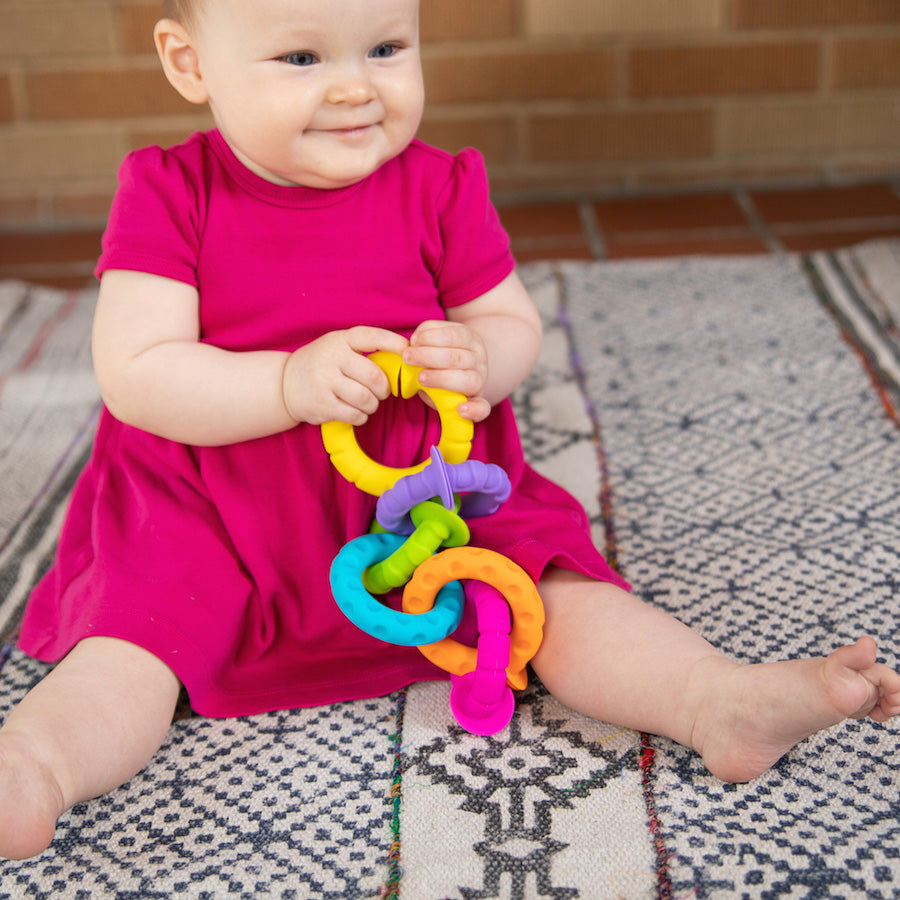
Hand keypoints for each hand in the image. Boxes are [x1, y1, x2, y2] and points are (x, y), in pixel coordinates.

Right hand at [282, 326, 408, 424]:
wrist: (284, 384)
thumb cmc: (321, 364)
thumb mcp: (337, 347)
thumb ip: (363, 350)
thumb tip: (404, 356)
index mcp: (339, 340)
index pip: (371, 336)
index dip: (393, 342)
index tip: (407, 350)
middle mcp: (331, 359)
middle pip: (374, 377)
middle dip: (384, 388)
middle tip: (381, 392)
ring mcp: (324, 382)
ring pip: (366, 398)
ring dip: (373, 405)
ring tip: (368, 403)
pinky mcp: (322, 405)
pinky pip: (354, 415)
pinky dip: (361, 416)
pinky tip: (357, 412)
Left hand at [402, 320, 490, 421]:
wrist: (464, 371)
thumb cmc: (442, 355)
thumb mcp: (437, 340)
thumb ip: (425, 338)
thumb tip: (414, 342)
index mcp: (469, 340)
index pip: (456, 335)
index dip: (433, 337)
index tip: (414, 340)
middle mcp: (478, 360)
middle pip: (459, 358)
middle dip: (429, 356)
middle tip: (407, 358)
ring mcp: (479, 381)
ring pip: (469, 380)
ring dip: (441, 378)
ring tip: (421, 378)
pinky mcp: (478, 401)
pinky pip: (482, 407)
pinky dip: (474, 410)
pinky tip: (461, 410)